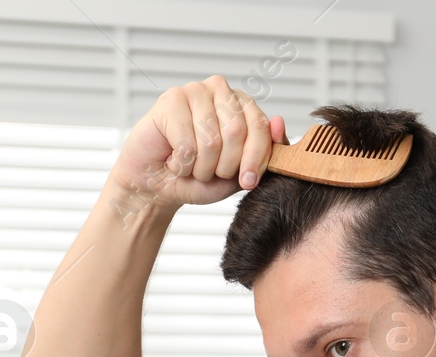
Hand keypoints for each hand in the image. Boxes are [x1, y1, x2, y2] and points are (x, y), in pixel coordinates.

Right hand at [110, 75, 287, 215]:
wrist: (156, 187)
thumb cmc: (197, 178)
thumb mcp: (237, 176)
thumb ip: (263, 155)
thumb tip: (279, 121)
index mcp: (242, 104)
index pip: (260, 126)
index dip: (255, 159)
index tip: (247, 182)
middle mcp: (221, 91)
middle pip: (236, 132)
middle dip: (224, 166)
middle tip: (209, 173)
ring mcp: (195, 91)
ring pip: (211, 140)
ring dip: (201, 168)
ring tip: (191, 167)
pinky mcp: (170, 100)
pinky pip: (186, 144)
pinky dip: (181, 164)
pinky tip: (173, 159)